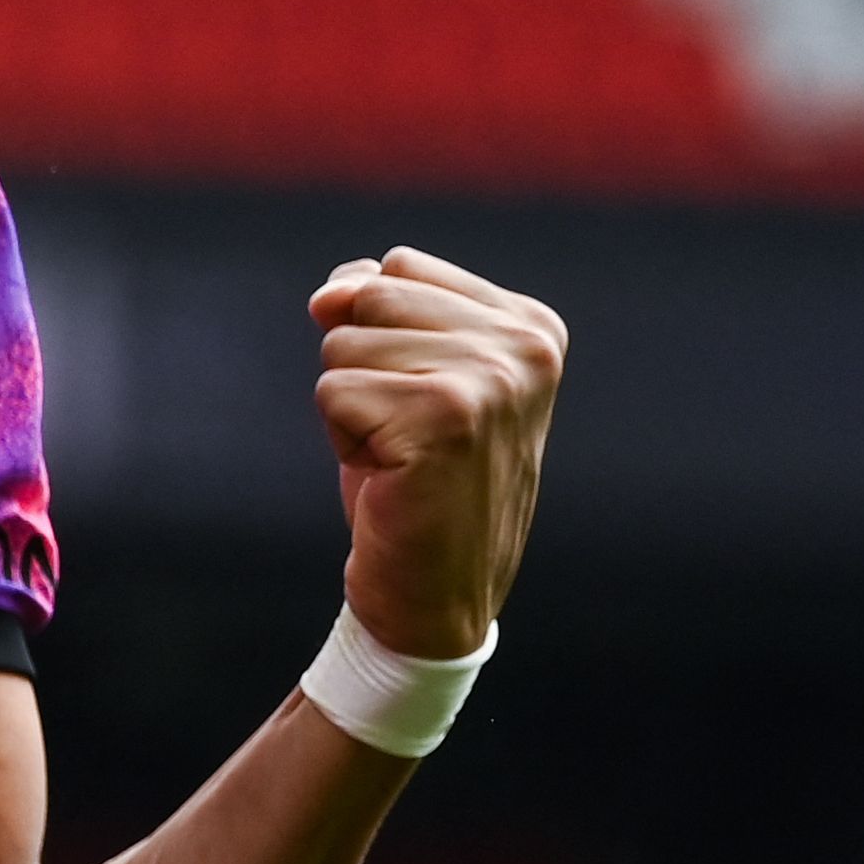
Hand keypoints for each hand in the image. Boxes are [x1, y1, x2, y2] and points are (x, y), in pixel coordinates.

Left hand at [309, 248, 562, 659]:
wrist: (434, 597)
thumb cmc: (415, 478)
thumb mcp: (408, 372)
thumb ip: (377, 304)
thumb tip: (330, 294)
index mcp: (533, 326)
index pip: (398, 266)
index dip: (379, 334)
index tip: (422, 400)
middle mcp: (526, 347)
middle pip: (369, 296)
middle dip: (360, 367)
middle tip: (405, 432)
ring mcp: (492, 380)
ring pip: (343, 342)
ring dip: (350, 406)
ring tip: (400, 456)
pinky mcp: (445, 419)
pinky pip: (332, 391)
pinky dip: (342, 439)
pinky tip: (391, 477)